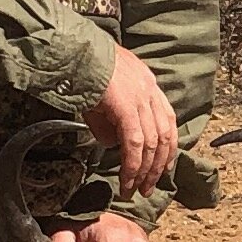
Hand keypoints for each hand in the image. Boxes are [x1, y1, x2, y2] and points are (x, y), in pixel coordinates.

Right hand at [88, 43, 178, 193]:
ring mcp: (141, 97)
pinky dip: (132, 166)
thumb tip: (113, 143)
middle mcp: (150, 90)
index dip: (168, 148)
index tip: (162, 168)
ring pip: (152, 143)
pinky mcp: (126, 106)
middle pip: (165, 135)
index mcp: (148, 84)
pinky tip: (126, 180)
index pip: (167, 121)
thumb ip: (113, 119)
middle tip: (148, 187)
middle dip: (158, 166)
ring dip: (145, 171)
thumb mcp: (104, 94)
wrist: (73, 51)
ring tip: (135, 189)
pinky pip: (134, 143)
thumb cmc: (83, 70)